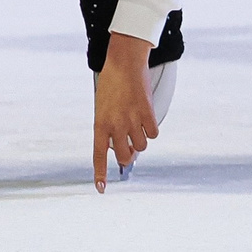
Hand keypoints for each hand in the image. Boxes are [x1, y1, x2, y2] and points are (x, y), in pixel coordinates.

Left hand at [92, 32, 159, 190]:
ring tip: (136, 123)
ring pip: (141, 146)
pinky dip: (151, 128)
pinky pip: (153, 134)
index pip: (98, 154)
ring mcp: (131, 119)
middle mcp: (115, 124)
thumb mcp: (103, 107)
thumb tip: (124, 150)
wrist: (124, 62)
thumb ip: (110, 129)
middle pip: (123, 155)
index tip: (101, 189)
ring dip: (141, 139)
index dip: (100, 173)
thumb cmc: (112, 84)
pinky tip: (146, 116)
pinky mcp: (146, 113)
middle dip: (128, 155)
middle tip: (130, 147)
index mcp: (100, 123)